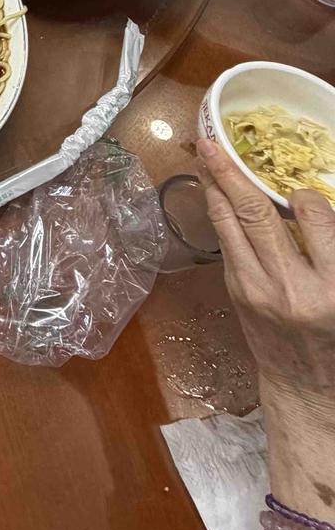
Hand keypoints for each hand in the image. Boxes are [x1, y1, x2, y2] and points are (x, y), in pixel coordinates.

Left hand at [198, 138, 334, 425]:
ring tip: (207, 156)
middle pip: (258, 214)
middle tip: (215, 140)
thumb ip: (333, 250)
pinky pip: (226, 242)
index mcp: (333, 288)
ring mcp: (257, 290)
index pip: (315, 217)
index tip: (302, 189)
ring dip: (216, 186)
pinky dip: (220, 213)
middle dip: (233, 172)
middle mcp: (292, 287)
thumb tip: (310, 200)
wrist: (307, 388)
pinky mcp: (237, 293)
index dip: (305, 194)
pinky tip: (217, 194)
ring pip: (231, 224)